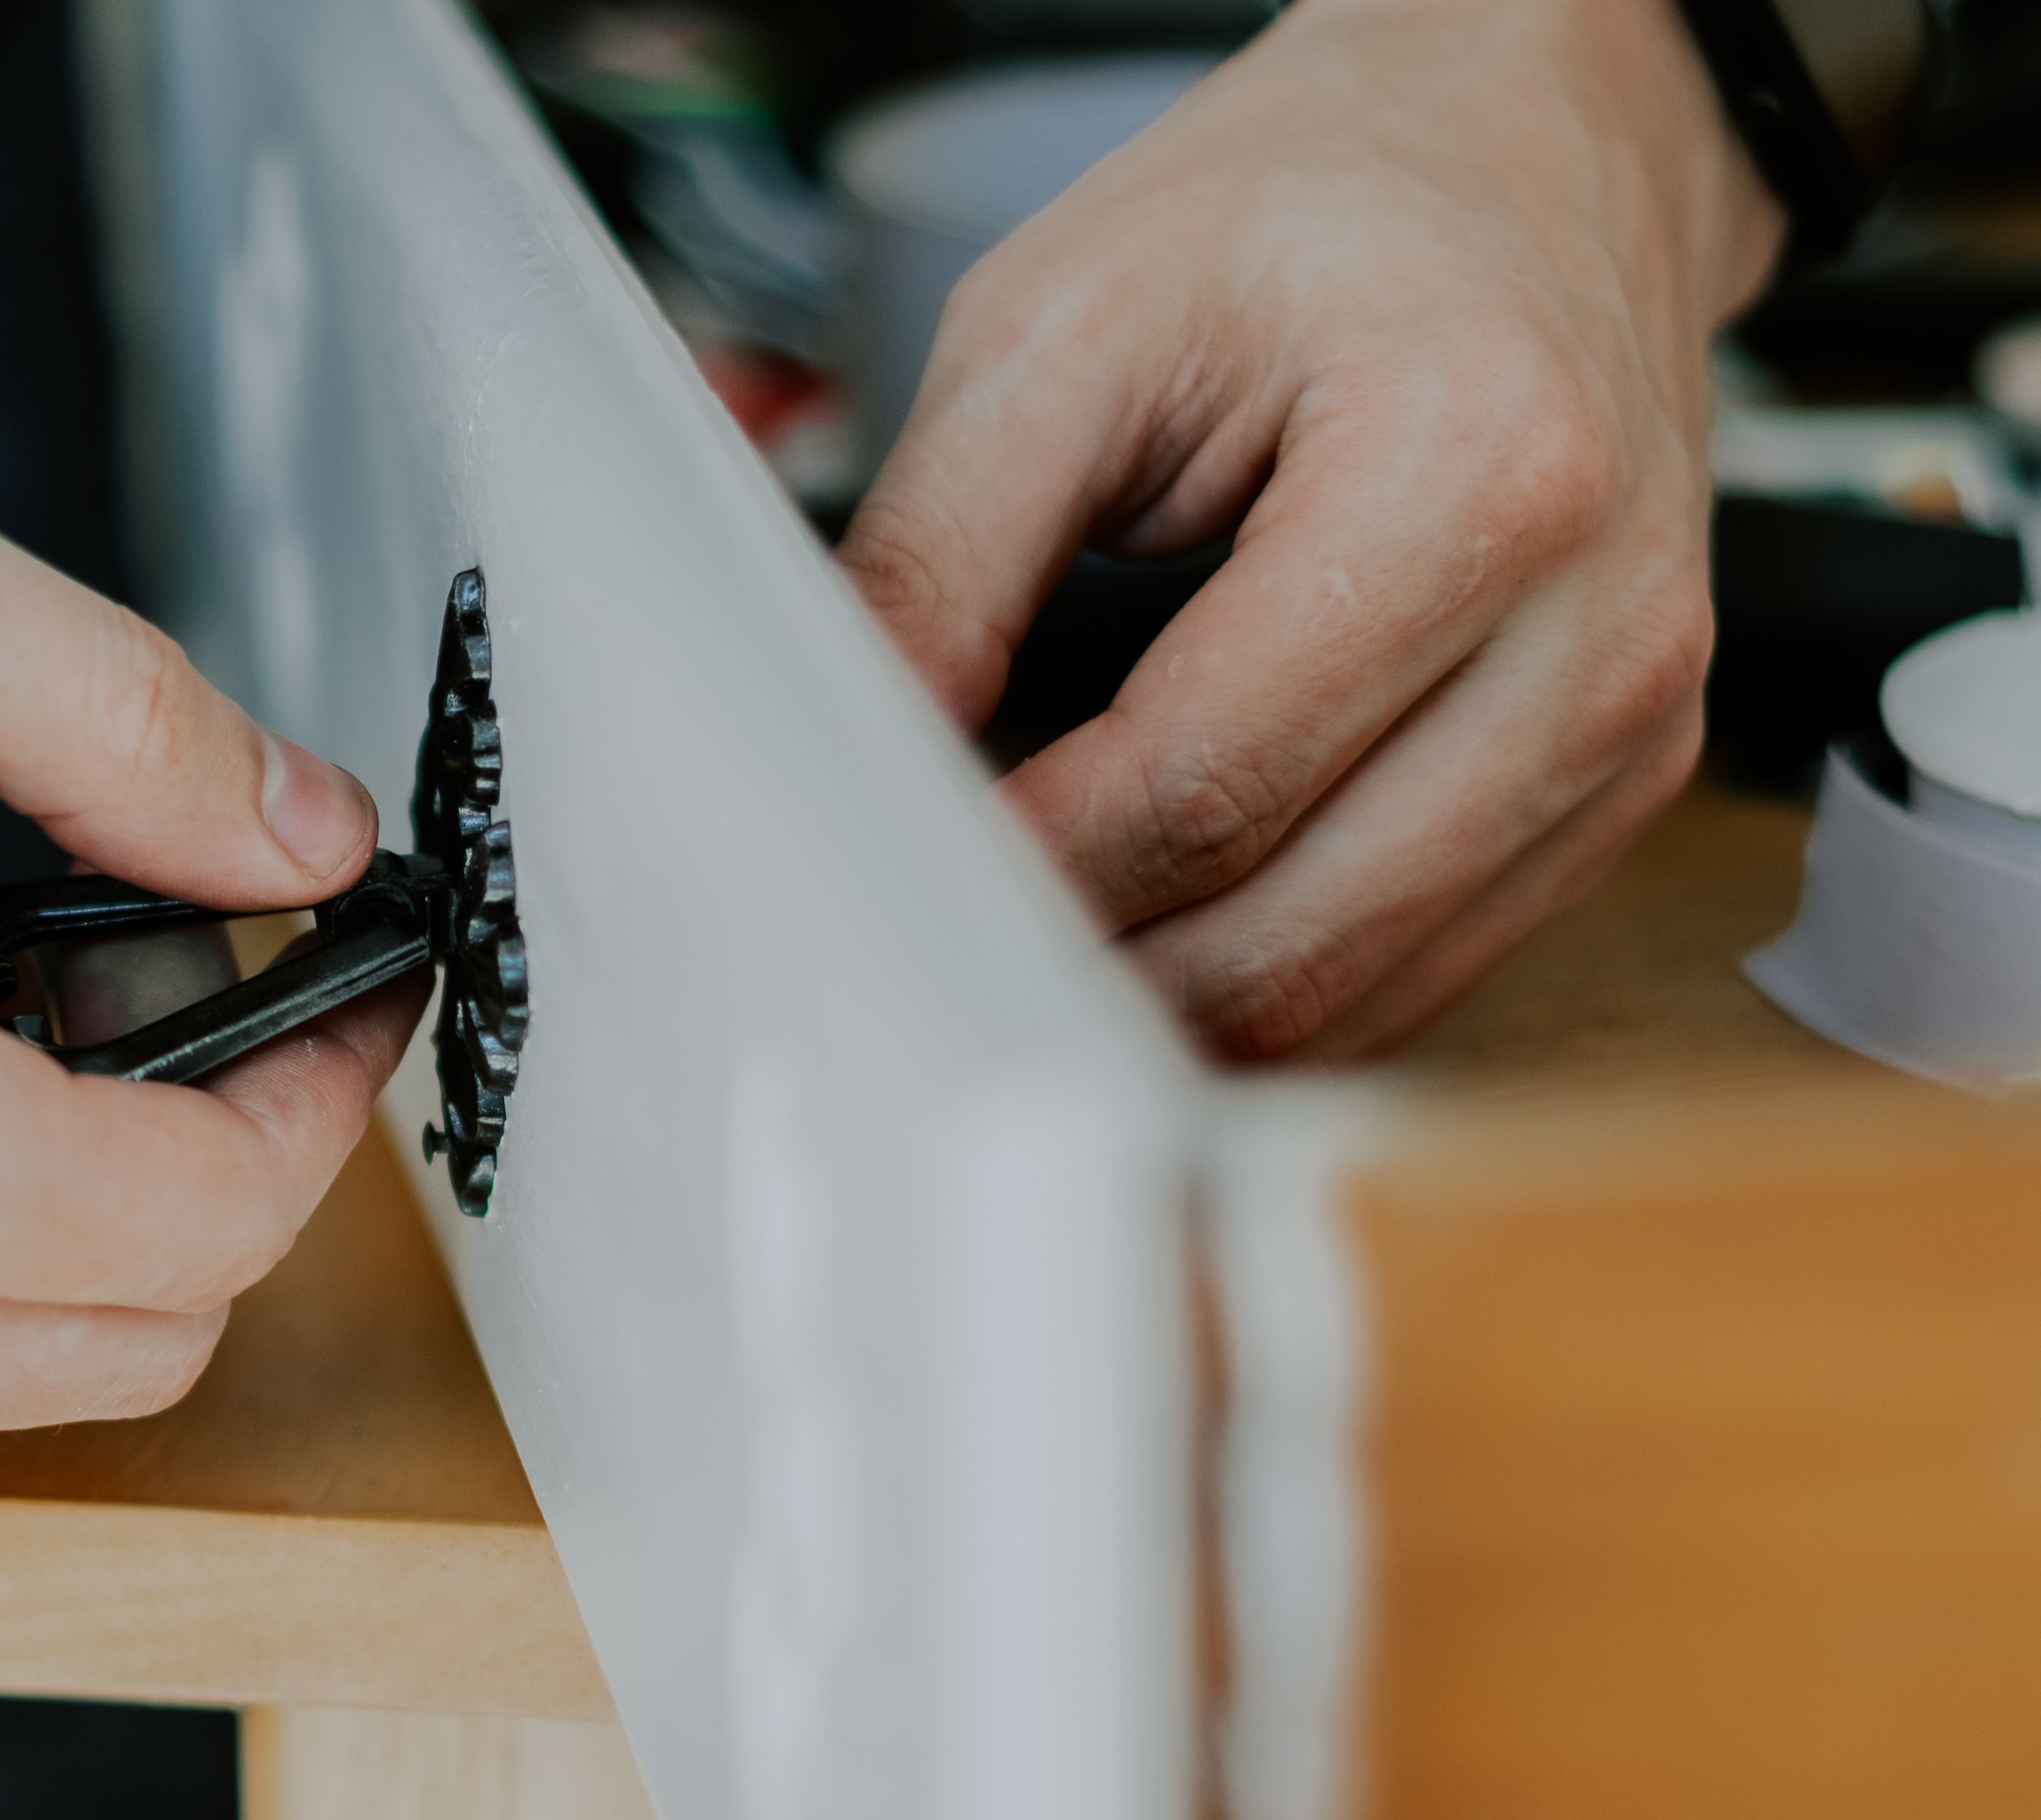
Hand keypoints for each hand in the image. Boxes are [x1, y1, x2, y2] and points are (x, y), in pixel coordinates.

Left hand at [841, 0, 1783, 1059]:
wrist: (1525, 153)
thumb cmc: (1305, 214)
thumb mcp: (1062, 328)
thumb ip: (936, 558)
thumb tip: (845, 762)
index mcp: (1480, 473)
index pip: (1205, 784)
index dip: (1024, 868)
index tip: (895, 881)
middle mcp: (1598, 627)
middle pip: (1290, 933)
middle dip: (1085, 972)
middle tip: (932, 952)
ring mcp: (1630, 727)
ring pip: (1355, 994)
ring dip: (1165, 1010)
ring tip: (1020, 951)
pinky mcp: (1618, 787)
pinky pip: (1417, 972)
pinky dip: (1265, 984)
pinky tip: (1150, 933)